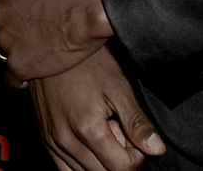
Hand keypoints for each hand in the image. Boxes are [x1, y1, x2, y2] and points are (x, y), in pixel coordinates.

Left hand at [0, 0, 112, 81]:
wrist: (90, 8)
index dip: (14, 6)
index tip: (30, 10)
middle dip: (13, 27)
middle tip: (37, 29)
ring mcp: (6, 41)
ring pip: (5, 50)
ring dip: (18, 49)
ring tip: (40, 48)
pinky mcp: (19, 65)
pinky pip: (11, 77)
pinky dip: (19, 77)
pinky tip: (33, 71)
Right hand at [29, 47, 164, 170]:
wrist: (50, 44)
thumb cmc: (86, 61)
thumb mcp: (118, 86)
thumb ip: (137, 122)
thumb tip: (157, 149)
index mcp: (87, 129)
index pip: (123, 168)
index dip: (136, 154)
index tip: (132, 130)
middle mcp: (66, 140)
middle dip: (118, 157)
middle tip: (117, 128)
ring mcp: (52, 141)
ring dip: (100, 161)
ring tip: (103, 131)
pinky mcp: (45, 139)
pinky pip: (64, 170)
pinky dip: (81, 164)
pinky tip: (89, 145)